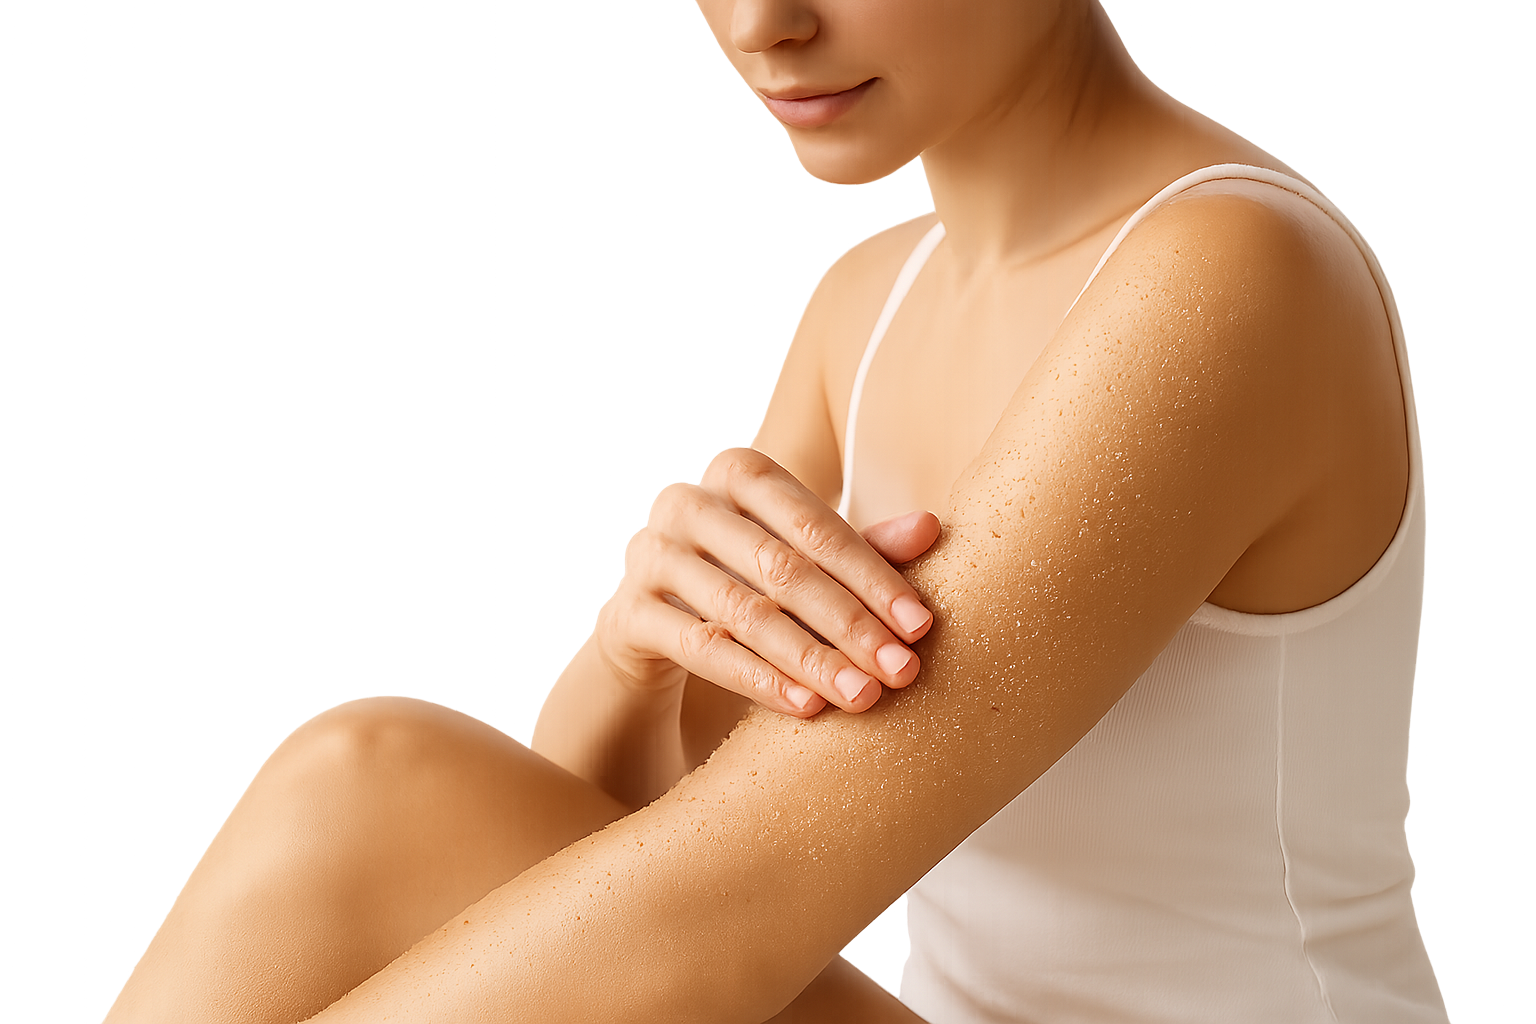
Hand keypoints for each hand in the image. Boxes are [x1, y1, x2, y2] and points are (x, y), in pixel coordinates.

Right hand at [597, 448, 939, 716]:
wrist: (651, 617)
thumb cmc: (744, 575)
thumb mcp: (800, 556)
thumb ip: (860, 546)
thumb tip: (932, 528)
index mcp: (739, 472)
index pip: (817, 526)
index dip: (874, 576)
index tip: (922, 628)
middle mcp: (687, 502)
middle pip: (782, 568)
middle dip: (849, 624)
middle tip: (900, 671)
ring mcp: (650, 554)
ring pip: (742, 611)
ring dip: (809, 659)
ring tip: (861, 697)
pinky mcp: (628, 611)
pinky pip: (699, 648)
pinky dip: (756, 680)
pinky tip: (805, 708)